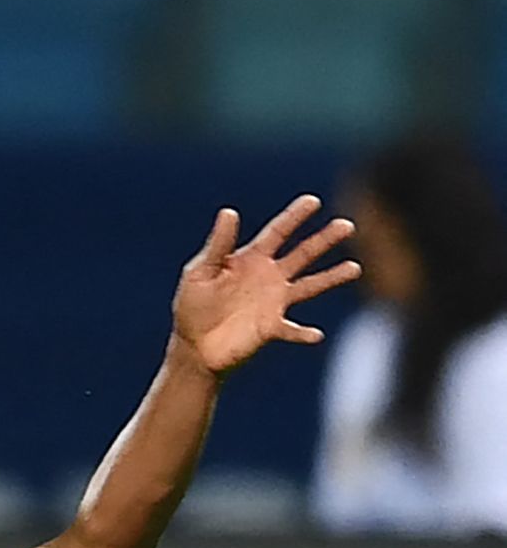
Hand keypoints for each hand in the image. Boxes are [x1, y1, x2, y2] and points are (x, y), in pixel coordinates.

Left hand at [173, 197, 359, 376]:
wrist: (194, 346)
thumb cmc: (193, 306)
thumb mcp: (199, 272)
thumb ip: (218, 245)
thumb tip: (229, 212)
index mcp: (251, 259)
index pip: (278, 232)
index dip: (295, 216)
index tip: (313, 201)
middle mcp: (270, 277)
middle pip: (303, 253)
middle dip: (324, 240)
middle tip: (347, 225)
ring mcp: (274, 302)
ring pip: (310, 285)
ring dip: (331, 277)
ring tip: (354, 268)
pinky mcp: (271, 328)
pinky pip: (292, 330)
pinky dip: (303, 333)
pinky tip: (316, 335)